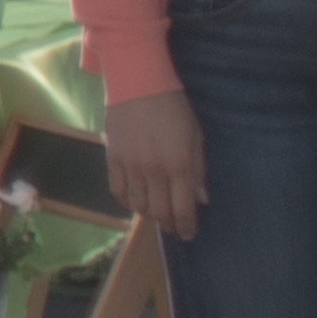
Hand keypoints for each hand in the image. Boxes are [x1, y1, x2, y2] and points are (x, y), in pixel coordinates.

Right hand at [104, 76, 207, 241]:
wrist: (138, 83)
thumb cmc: (174, 107)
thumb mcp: (195, 136)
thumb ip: (198, 169)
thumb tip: (202, 199)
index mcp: (178, 165)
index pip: (183, 208)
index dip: (187, 226)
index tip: (189, 234)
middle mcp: (153, 171)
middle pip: (160, 211)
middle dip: (169, 224)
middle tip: (174, 227)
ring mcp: (131, 166)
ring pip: (138, 205)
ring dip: (148, 214)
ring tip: (156, 214)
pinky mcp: (113, 158)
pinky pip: (117, 190)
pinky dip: (126, 202)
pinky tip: (134, 201)